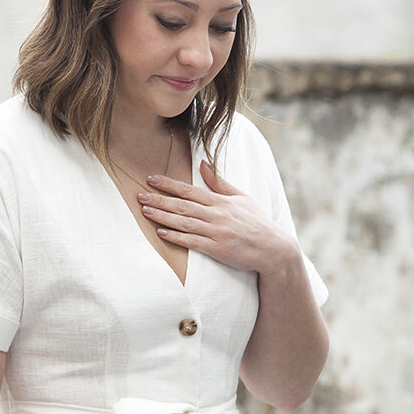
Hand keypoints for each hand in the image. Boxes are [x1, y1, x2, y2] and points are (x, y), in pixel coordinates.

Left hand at [140, 161, 295, 274]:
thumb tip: (203, 164)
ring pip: (184, 223)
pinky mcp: (217, 249)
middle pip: (183, 205)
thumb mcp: (241, 198)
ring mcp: (217, 233)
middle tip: (139, 194)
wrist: (274, 249)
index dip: (169, 184)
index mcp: (221, 202)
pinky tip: (161, 233)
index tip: (151, 179)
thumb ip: (220, 182)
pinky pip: (193, 242)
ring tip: (145, 210)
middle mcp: (217, 215)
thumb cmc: (257, 222)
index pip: (190, 190)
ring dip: (163, 216)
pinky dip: (176, 237)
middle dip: (160, 199)